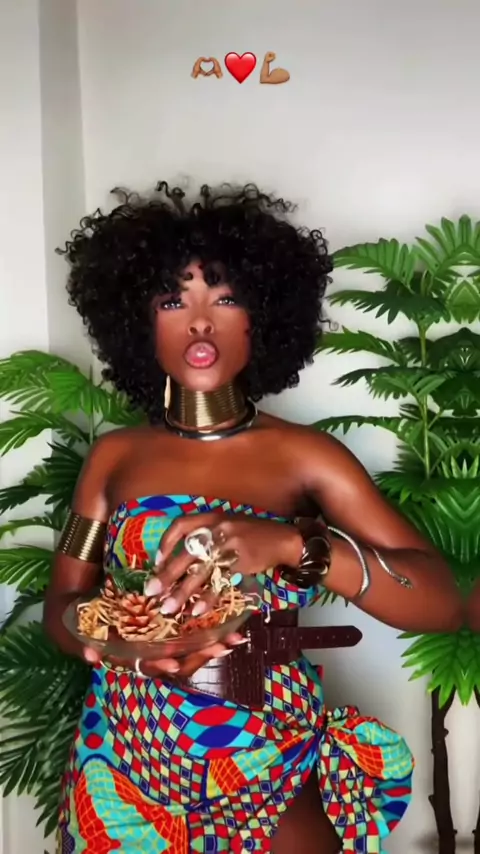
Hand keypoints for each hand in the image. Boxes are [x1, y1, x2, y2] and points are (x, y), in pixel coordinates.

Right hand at [83, 632, 247, 677]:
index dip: (164, 664)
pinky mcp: (173, 633)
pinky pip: (196, 636)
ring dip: (215, 646)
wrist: (84, 618)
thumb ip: (89, 644)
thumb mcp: (86, 632)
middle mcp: (152, 656)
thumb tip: (89, 655)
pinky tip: (235, 631)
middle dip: (203, 654)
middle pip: (181, 660)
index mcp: (134, 657)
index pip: (152, 665)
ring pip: (193, 651)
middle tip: (224, 646)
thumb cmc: (87, 625)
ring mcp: (165, 646)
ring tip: (236, 639)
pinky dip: (216, 635)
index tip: (177, 665)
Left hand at [144, 512, 301, 614]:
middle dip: (166, 575)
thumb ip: (205, 537)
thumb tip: (180, 561)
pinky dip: (208, 598)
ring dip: (182, 592)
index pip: (180, 525)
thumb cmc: (251, 535)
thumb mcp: (226, 526)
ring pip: (199, 571)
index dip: (166, 543)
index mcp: (210, 517)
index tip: (157, 562)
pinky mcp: (240, 560)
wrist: (283, 539)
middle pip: (185, 553)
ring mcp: (228, 544)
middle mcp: (216, 528)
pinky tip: (198, 611)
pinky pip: (219, 582)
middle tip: (151, 592)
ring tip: (168, 608)